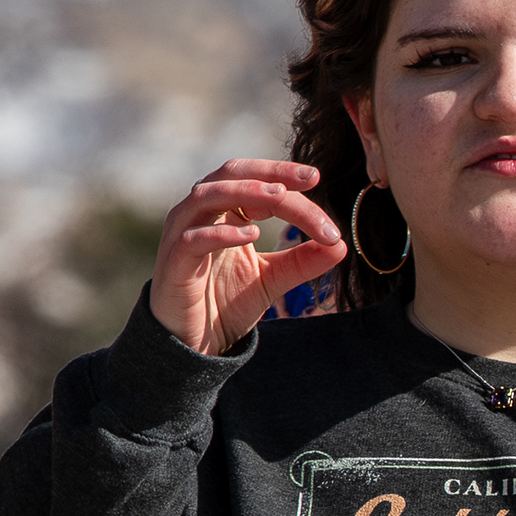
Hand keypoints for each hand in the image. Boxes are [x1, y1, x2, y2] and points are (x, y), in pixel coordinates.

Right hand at [145, 159, 347, 356]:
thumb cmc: (226, 302)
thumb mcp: (273, 279)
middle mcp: (199, 213)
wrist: (194, 343)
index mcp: (222, 211)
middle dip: (269, 173)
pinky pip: (193, 238)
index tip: (316, 178)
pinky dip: (221, 232)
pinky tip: (251, 234)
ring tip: (280, 197)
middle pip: (232, 176)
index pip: (253, 179)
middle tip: (307, 179)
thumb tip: (341, 245)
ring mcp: (181, 234)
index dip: (283, 176)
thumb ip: (302, 262)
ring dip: (245, 192)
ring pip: (207, 196)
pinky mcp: (174, 262)